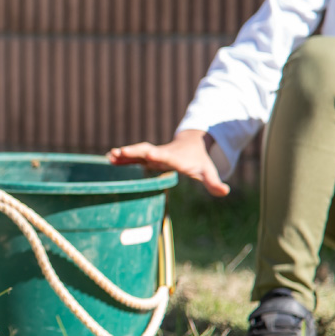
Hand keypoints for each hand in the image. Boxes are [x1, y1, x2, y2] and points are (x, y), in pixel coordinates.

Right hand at [108, 130, 229, 196]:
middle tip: (120, 152)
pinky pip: (133, 157)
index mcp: (175, 157)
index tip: (150, 154)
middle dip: (134, 152)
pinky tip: (109, 158)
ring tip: (110, 156)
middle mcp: (162, 154)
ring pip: (137, 152)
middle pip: (146, 151)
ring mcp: (153, 154)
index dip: (158, 155)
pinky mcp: (147, 157)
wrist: (191, 144)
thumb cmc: (198, 160)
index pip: (166, 156)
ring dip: (125, 154)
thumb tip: (225, 191)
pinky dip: (123, 157)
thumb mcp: (208, 171)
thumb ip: (214, 182)